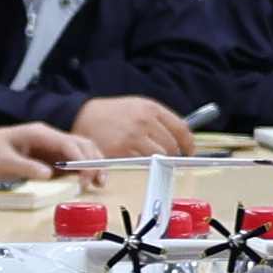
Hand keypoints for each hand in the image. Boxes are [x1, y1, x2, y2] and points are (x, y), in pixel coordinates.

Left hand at [0, 122, 96, 176]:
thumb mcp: (2, 161)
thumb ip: (24, 167)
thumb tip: (48, 175)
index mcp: (40, 134)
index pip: (68, 144)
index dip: (80, 160)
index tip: (85, 177)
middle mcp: (51, 137)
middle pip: (82, 144)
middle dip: (94, 161)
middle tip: (98, 181)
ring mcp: (53, 145)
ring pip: (82, 150)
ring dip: (94, 164)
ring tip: (100, 182)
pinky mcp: (53, 155)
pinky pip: (74, 159)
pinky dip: (86, 168)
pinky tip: (90, 181)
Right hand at [72, 95, 195, 161]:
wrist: (83, 115)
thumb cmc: (112, 113)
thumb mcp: (137, 106)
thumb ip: (157, 119)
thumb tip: (180, 137)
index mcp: (151, 108)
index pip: (181, 129)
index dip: (188, 143)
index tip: (189, 151)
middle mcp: (144, 121)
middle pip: (172, 145)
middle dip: (174, 155)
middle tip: (170, 160)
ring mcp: (133, 137)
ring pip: (158, 156)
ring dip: (159, 161)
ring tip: (153, 161)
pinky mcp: (122, 151)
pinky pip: (142, 163)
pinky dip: (143, 165)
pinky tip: (138, 161)